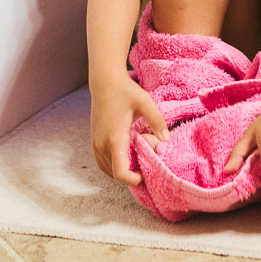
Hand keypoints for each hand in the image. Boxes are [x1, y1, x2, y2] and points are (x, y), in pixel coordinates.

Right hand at [90, 72, 167, 187]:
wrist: (105, 81)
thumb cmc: (125, 91)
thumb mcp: (145, 103)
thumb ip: (157, 121)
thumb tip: (167, 139)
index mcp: (115, 139)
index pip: (121, 173)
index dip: (133, 180)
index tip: (145, 173)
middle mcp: (102, 145)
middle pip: (115, 175)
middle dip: (131, 175)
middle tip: (144, 162)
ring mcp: (95, 144)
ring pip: (108, 170)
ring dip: (122, 170)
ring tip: (136, 159)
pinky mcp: (94, 141)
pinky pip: (102, 162)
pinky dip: (114, 165)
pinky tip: (125, 155)